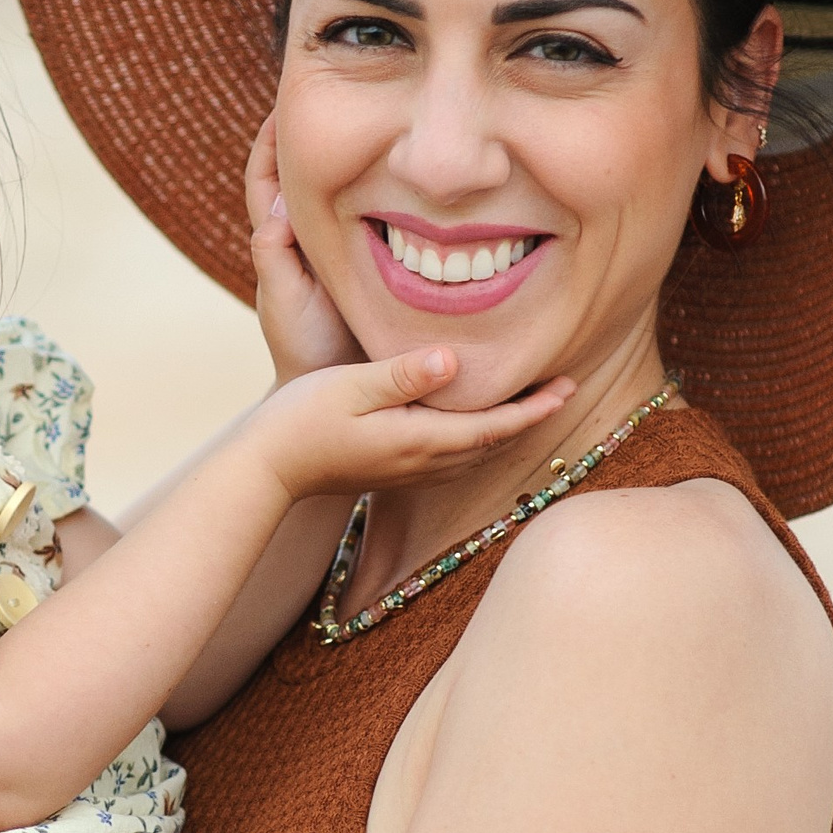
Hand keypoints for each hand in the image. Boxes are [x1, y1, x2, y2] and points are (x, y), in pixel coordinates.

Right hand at [235, 348, 576, 504]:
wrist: (265, 468)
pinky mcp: (393, 470)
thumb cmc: (301, 419)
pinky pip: (452, 456)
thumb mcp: (350, 386)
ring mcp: (407, 471)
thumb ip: (403, 375)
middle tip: (564, 387)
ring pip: (474, 451)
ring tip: (531, 402)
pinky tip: (476, 424)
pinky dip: (478, 438)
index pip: (492, 426)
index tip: (567, 387)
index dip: (534, 408)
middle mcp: (421, 462)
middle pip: (492, 442)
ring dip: (506, 429)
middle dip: (530, 417)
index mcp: (418, 439)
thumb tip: (454, 361)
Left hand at [248, 109, 364, 384]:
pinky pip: (378, 217)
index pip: (266, 178)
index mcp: (282, 242)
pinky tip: (409, 170)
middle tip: (337, 89)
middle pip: (304, 172)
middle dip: (313, 131)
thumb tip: (278, 207)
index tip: (283, 101)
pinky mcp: (374, 262)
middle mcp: (310, 238)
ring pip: (343, 191)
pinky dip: (386, 191)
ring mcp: (342, 249)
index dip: (270, 139)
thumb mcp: (285, 303)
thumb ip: (277, 257)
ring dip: (354, 154)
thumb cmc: (305, 349)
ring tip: (375, 114)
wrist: (342, 394)